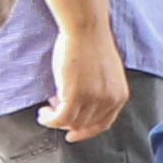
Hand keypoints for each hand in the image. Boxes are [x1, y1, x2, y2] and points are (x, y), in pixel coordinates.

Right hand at [49, 23, 129, 143]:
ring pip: (71, 122)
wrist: (86, 29)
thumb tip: (77, 105)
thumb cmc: (91, 44)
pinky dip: (49, 119)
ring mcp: (93, 99)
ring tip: (46, 110)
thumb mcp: (103, 73)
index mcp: (119, 95)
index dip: (86, 131)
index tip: (72, 133)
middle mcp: (109, 100)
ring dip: (55, 120)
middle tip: (53, 107)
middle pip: (84, 123)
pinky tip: (42, 112)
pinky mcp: (75, 95)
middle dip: (67, 120)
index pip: (103, 123)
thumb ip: (97, 91)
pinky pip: (60, 118)